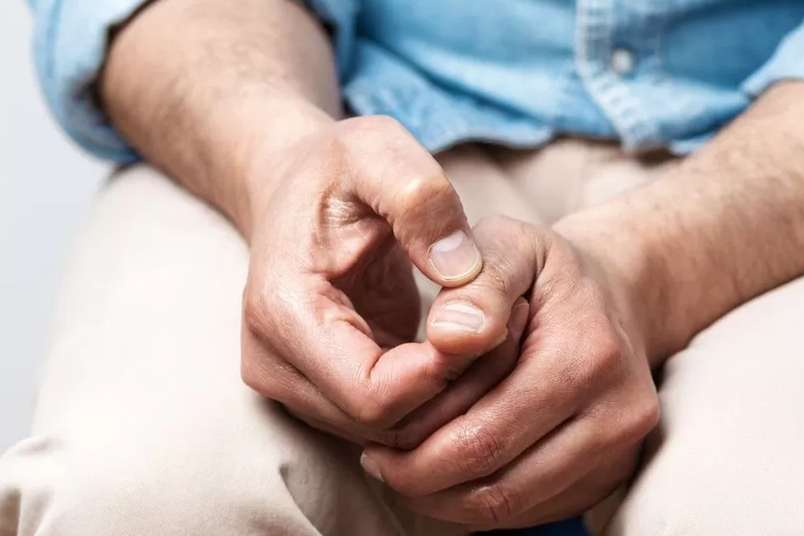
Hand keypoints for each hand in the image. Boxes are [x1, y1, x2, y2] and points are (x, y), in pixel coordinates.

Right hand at [240, 116, 525, 445]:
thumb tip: (465, 274)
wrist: (293, 188)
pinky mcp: (321, 393)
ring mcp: (295, 387)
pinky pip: (393, 421)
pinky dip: (439, 395)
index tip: (494, 317)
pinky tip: (472, 344)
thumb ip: (420, 199)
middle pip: (385, 427)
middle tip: (512, 322)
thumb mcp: (377, 150)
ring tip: (497, 327)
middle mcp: (275, 366)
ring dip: (454, 396)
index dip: (443, 372)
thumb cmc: (336, 168)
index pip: (371, 395)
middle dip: (458, 388)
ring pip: (394, 435)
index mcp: (282, 313)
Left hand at [360, 216, 659, 529]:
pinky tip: (450, 470)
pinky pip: (535, 511)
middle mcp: (617, 413)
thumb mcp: (509, 245)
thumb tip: (447, 338)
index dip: (416, 451)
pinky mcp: (613, 473)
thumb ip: (477, 285)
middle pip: (497, 488)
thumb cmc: (545, 272)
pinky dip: (482, 501)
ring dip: (447, 501)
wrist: (615, 295)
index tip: (372, 440)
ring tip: (405, 470)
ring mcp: (620, 450)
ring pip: (513, 509)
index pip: (484, 437)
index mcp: (587, 357)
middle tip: (379, 464)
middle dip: (423, 485)